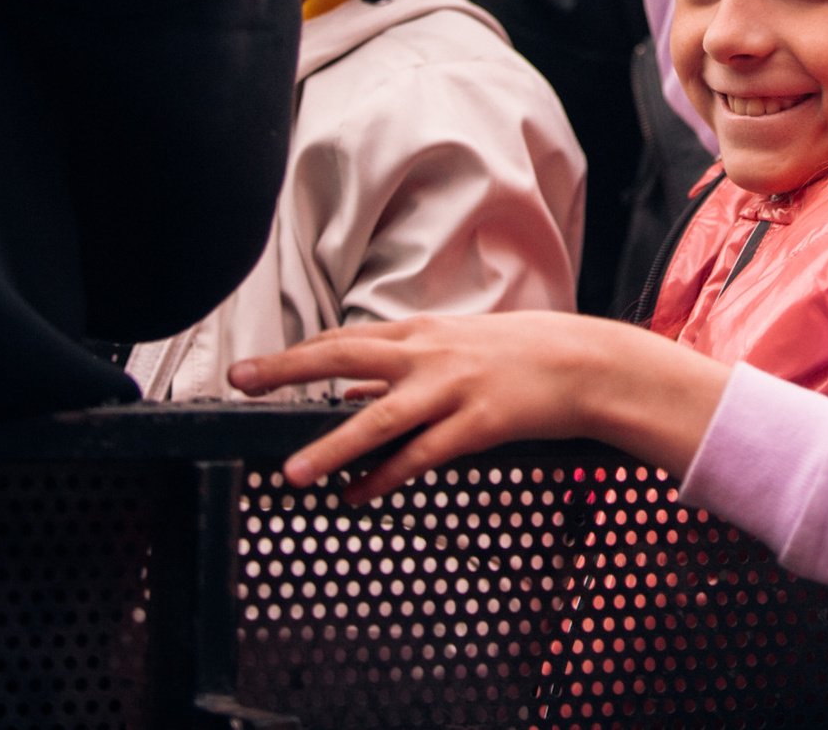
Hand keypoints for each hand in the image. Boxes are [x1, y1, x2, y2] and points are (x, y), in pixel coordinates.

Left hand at [230, 312, 729, 503]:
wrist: (585, 362)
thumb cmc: (520, 354)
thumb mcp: (457, 350)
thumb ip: (401, 372)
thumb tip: (349, 398)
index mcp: (421, 331)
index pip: (344, 340)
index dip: (294, 355)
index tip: (250, 370)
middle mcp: (428, 353)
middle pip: (344, 358)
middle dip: (288, 371)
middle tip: (241, 383)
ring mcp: (452, 387)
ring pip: (378, 418)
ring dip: (330, 445)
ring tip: (292, 473)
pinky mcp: (477, 423)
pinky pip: (420, 456)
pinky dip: (384, 478)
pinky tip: (355, 496)